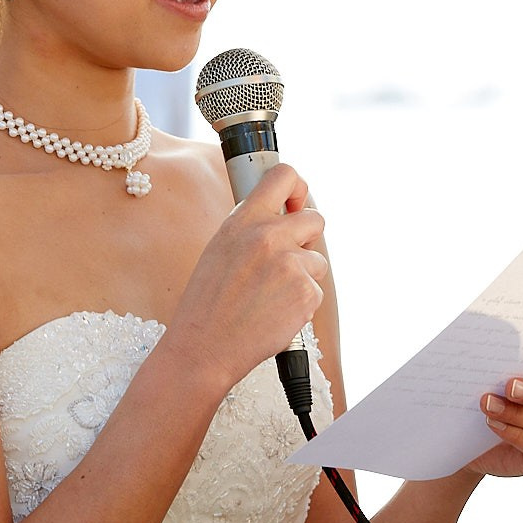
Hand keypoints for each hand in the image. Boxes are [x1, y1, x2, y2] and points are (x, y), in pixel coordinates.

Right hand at [164, 163, 328, 392]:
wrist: (205, 346)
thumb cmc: (208, 302)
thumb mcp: (221, 247)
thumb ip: (252, 228)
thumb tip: (283, 216)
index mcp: (244, 219)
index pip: (284, 176)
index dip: (298, 187)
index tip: (295, 203)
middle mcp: (269, 235)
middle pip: (316, 218)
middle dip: (307, 238)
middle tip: (287, 260)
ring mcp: (291, 264)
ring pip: (317, 260)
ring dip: (302, 276)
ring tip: (270, 296)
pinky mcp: (306, 293)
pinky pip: (316, 291)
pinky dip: (301, 303)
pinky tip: (274, 313)